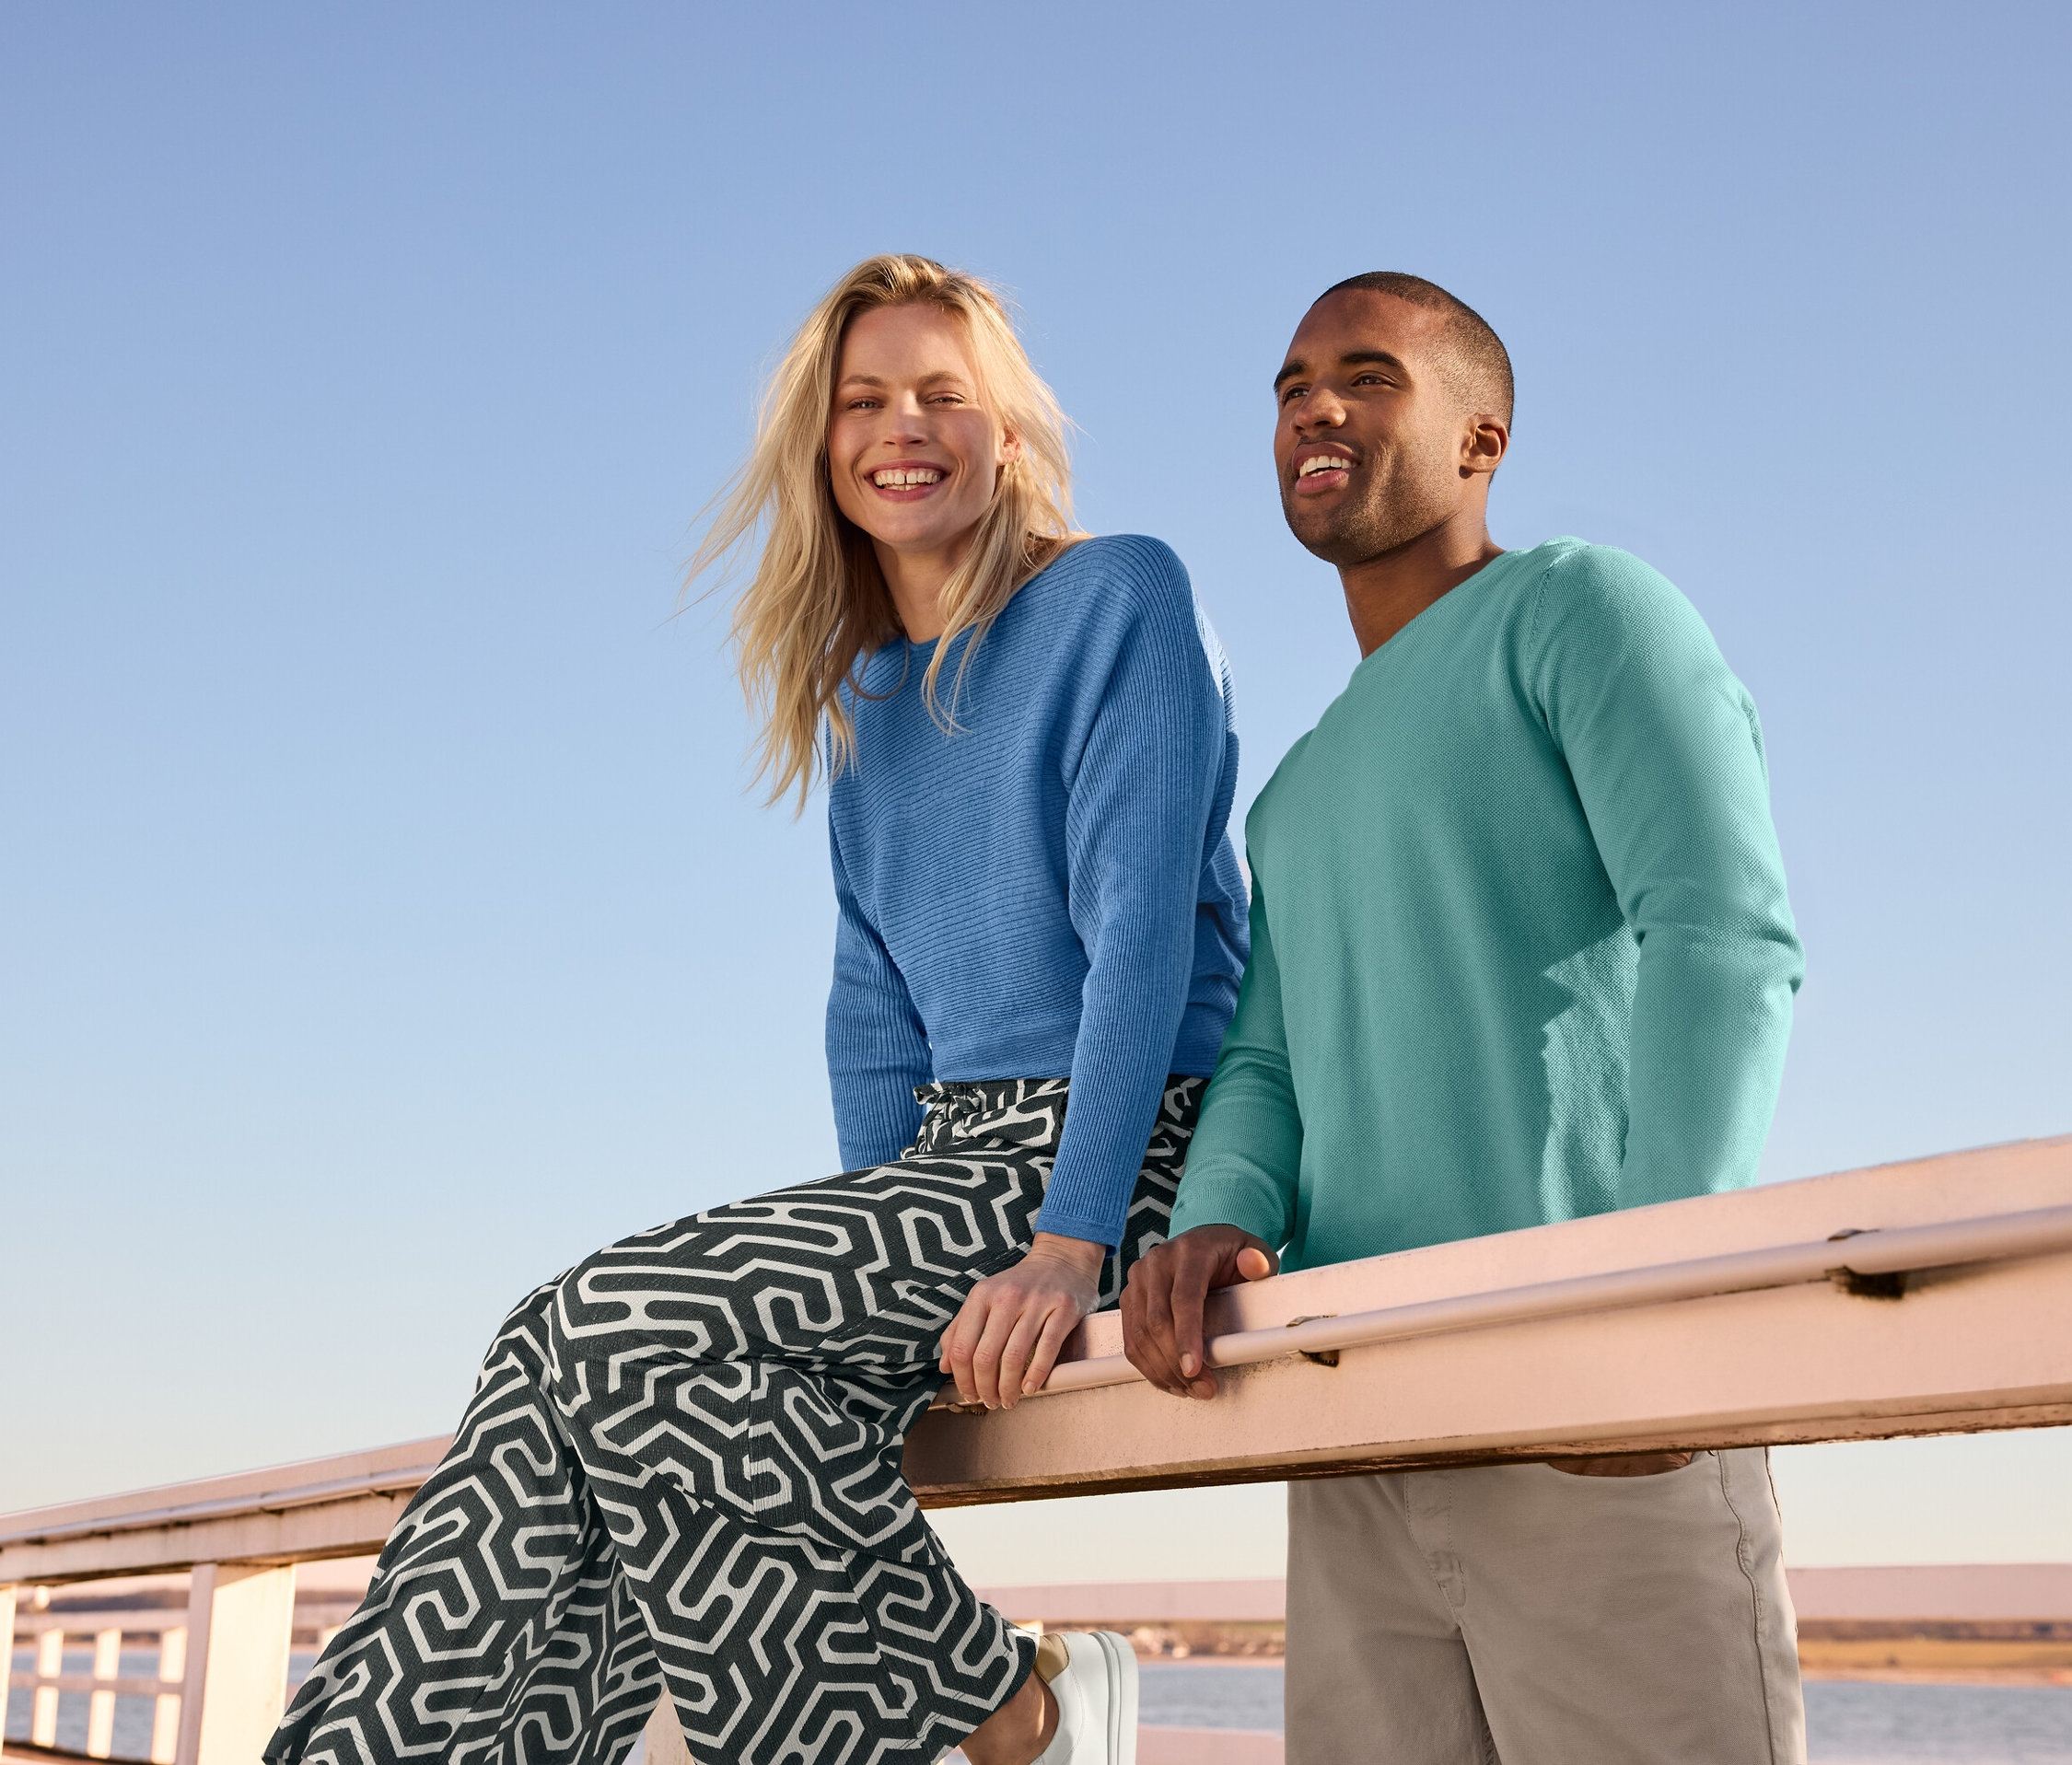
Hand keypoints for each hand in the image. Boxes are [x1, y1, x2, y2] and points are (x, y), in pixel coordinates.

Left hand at [938, 1233, 1107, 1409]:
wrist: (1063, 1259)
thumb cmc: (1020, 1285)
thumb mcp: (985, 1297)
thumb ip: (961, 1328)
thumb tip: (945, 1367)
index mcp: (982, 1295)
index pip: (961, 1346)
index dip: (962, 1378)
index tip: (968, 1394)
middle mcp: (1007, 1297)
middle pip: (985, 1356)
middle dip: (985, 1388)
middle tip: (990, 1402)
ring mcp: (1037, 1302)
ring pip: (1014, 1357)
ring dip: (1008, 1388)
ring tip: (1008, 1400)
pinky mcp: (1063, 1309)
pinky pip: (1046, 1349)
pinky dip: (1035, 1376)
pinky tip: (1029, 1387)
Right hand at [1122, 1224, 1277, 1398]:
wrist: (1206, 1243)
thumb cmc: (1231, 1254)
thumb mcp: (1254, 1253)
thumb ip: (1259, 1261)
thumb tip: (1254, 1263)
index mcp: (1190, 1250)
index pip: (1183, 1298)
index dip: (1186, 1337)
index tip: (1193, 1368)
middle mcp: (1158, 1261)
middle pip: (1156, 1321)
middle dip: (1176, 1363)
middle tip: (1201, 1388)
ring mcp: (1139, 1278)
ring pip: (1139, 1333)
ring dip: (1161, 1369)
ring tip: (1188, 1389)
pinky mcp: (1130, 1296)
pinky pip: (1130, 1337)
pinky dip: (1147, 1364)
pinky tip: (1168, 1378)